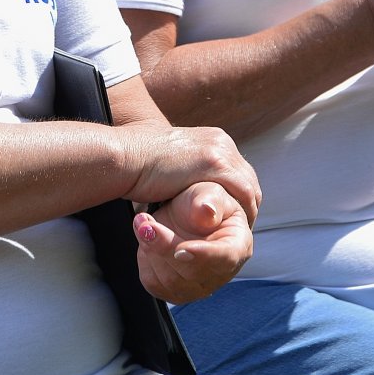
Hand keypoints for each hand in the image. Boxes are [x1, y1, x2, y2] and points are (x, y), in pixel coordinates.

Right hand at [118, 124, 261, 221]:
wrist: (125, 157)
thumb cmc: (137, 167)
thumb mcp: (171, 168)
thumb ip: (186, 176)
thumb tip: (185, 195)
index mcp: (212, 139)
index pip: (238, 172)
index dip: (238, 196)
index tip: (232, 218)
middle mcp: (221, 141)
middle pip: (248, 179)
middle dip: (247, 205)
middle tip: (239, 230)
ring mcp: (219, 151)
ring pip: (249, 188)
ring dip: (247, 212)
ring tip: (237, 235)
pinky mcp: (214, 163)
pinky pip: (241, 193)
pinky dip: (242, 212)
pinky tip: (234, 229)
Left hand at [134, 181, 253, 303]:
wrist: (182, 214)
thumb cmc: (199, 202)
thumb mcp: (206, 191)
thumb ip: (208, 200)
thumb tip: (207, 212)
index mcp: (238, 245)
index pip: (225, 258)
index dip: (203, 255)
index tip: (180, 249)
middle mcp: (221, 273)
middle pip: (192, 272)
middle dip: (165, 246)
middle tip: (146, 223)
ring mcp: (198, 287)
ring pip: (170, 281)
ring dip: (151, 250)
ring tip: (145, 224)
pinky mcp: (174, 292)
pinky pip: (155, 284)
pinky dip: (145, 261)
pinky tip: (148, 241)